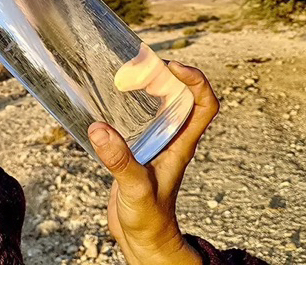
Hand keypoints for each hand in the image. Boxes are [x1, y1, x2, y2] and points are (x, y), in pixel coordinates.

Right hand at [87, 61, 219, 264]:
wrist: (144, 242)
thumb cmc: (150, 220)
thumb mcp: (136, 189)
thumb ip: (120, 161)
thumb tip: (99, 129)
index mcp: (182, 145)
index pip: (205, 105)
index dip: (196, 80)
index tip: (173, 68)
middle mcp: (172, 140)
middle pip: (182, 96)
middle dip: (167, 74)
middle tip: (141, 63)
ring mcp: (155, 144)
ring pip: (160, 105)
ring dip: (148, 86)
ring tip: (124, 73)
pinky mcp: (137, 150)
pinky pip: (137, 119)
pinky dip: (127, 104)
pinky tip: (106, 100)